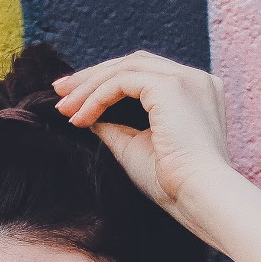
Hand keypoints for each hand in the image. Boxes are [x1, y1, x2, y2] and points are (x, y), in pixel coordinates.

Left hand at [53, 51, 237, 220]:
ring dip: (89, 86)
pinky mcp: (172, 86)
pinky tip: (80, 118)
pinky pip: (122, 81)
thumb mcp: (135, 147)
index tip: (75, 100)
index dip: (106, 83)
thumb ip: (114, 126)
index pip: (144, 74)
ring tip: (64, 108)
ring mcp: (186, 79)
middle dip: (92, 77)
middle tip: (60, 93)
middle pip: (133, 63)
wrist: (200, 198)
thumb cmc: (174, 184)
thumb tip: (86, 113)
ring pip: (125, 68)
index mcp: (195, 93)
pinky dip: (97, 97)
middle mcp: (195, 80)